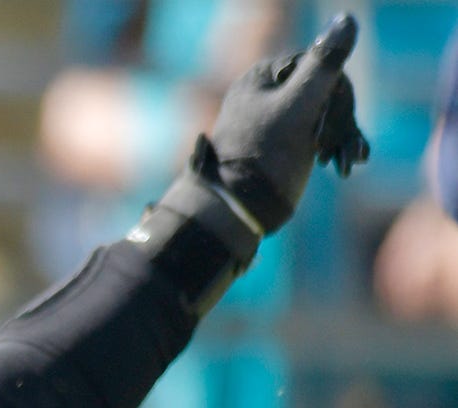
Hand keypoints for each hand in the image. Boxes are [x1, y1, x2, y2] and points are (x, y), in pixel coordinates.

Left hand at [192, 13, 367, 234]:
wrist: (232, 211)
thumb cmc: (262, 157)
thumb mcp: (298, 106)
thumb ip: (323, 64)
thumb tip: (346, 20)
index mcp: (264, 75)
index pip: (320, 65)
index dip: (336, 94)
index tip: (332, 122)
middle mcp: (267, 92)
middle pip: (326, 91)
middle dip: (343, 121)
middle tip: (346, 152)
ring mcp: (274, 119)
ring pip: (326, 115)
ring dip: (344, 137)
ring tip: (351, 163)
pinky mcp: (281, 144)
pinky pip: (319, 135)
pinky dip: (336, 147)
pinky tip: (348, 164)